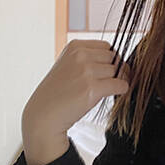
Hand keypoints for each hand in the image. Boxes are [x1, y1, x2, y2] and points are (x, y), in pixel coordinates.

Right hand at [22, 39, 129, 164]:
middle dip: (115, 69)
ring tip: (107, 89)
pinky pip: (120, 84)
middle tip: (108, 81)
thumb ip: (89, 57)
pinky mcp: (92, 88)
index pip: (107, 47)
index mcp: (75, 46)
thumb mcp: (68, 64)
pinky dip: (122, 89)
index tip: (107, 69)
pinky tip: (117, 93)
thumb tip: (119, 58)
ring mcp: (86, 71)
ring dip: (118, 79)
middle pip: (114, 57)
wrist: (42, 117)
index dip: (110, 59)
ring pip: (117, 70)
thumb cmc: (58, 92)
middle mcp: (80, 55)